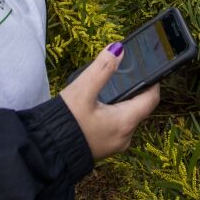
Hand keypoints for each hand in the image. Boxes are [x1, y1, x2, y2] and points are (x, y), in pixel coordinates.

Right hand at [60, 44, 159, 161]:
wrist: (46, 150)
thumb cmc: (65, 122)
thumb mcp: (83, 90)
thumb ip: (102, 68)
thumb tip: (118, 49)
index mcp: (125, 122)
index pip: (151, 99)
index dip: (153, 81)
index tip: (149, 67)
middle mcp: (124, 137)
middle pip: (139, 107)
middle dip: (134, 89)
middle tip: (126, 72)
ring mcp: (114, 144)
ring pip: (127, 117)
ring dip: (122, 101)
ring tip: (110, 85)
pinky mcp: (103, 147)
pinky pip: (116, 126)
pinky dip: (112, 112)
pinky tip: (98, 104)